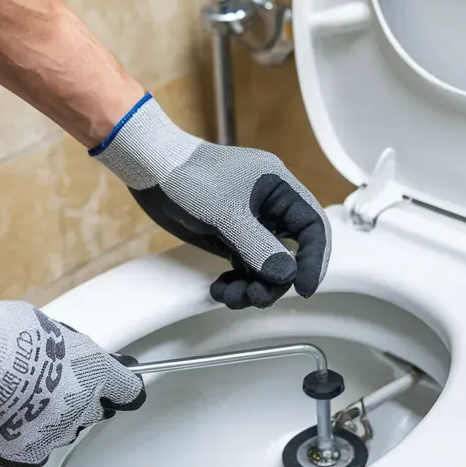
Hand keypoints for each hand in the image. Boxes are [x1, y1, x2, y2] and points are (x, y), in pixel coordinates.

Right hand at [0, 269, 144, 466]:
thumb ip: (61, 349)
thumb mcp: (43, 327)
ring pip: (60, 431)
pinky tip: (4, 423)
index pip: (127, 389)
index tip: (122, 392)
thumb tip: (55, 353)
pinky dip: (21, 439)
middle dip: (75, 401)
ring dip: (46, 419)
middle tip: (45, 387)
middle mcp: (82, 404)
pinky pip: (32, 450)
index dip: (123, 390)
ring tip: (14, 400)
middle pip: (90, 411)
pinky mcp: (28, 452)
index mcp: (93, 369)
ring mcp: (57, 432)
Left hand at [92, 94, 329, 309]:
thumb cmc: (188, 177)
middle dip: (274, 281)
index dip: (315, 259)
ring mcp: (250, 225)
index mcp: (279, 189)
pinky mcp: (230, 238)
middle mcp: (270, 208)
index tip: (303, 288)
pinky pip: (245, 269)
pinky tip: (219, 289)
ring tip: (229, 296)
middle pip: (291, 254)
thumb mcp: (226, 214)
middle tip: (254, 297)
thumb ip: (258, 247)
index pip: (313, 227)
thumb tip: (286, 276)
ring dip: (253, 288)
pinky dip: (237, 284)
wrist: (150, 169)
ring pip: (267, 267)